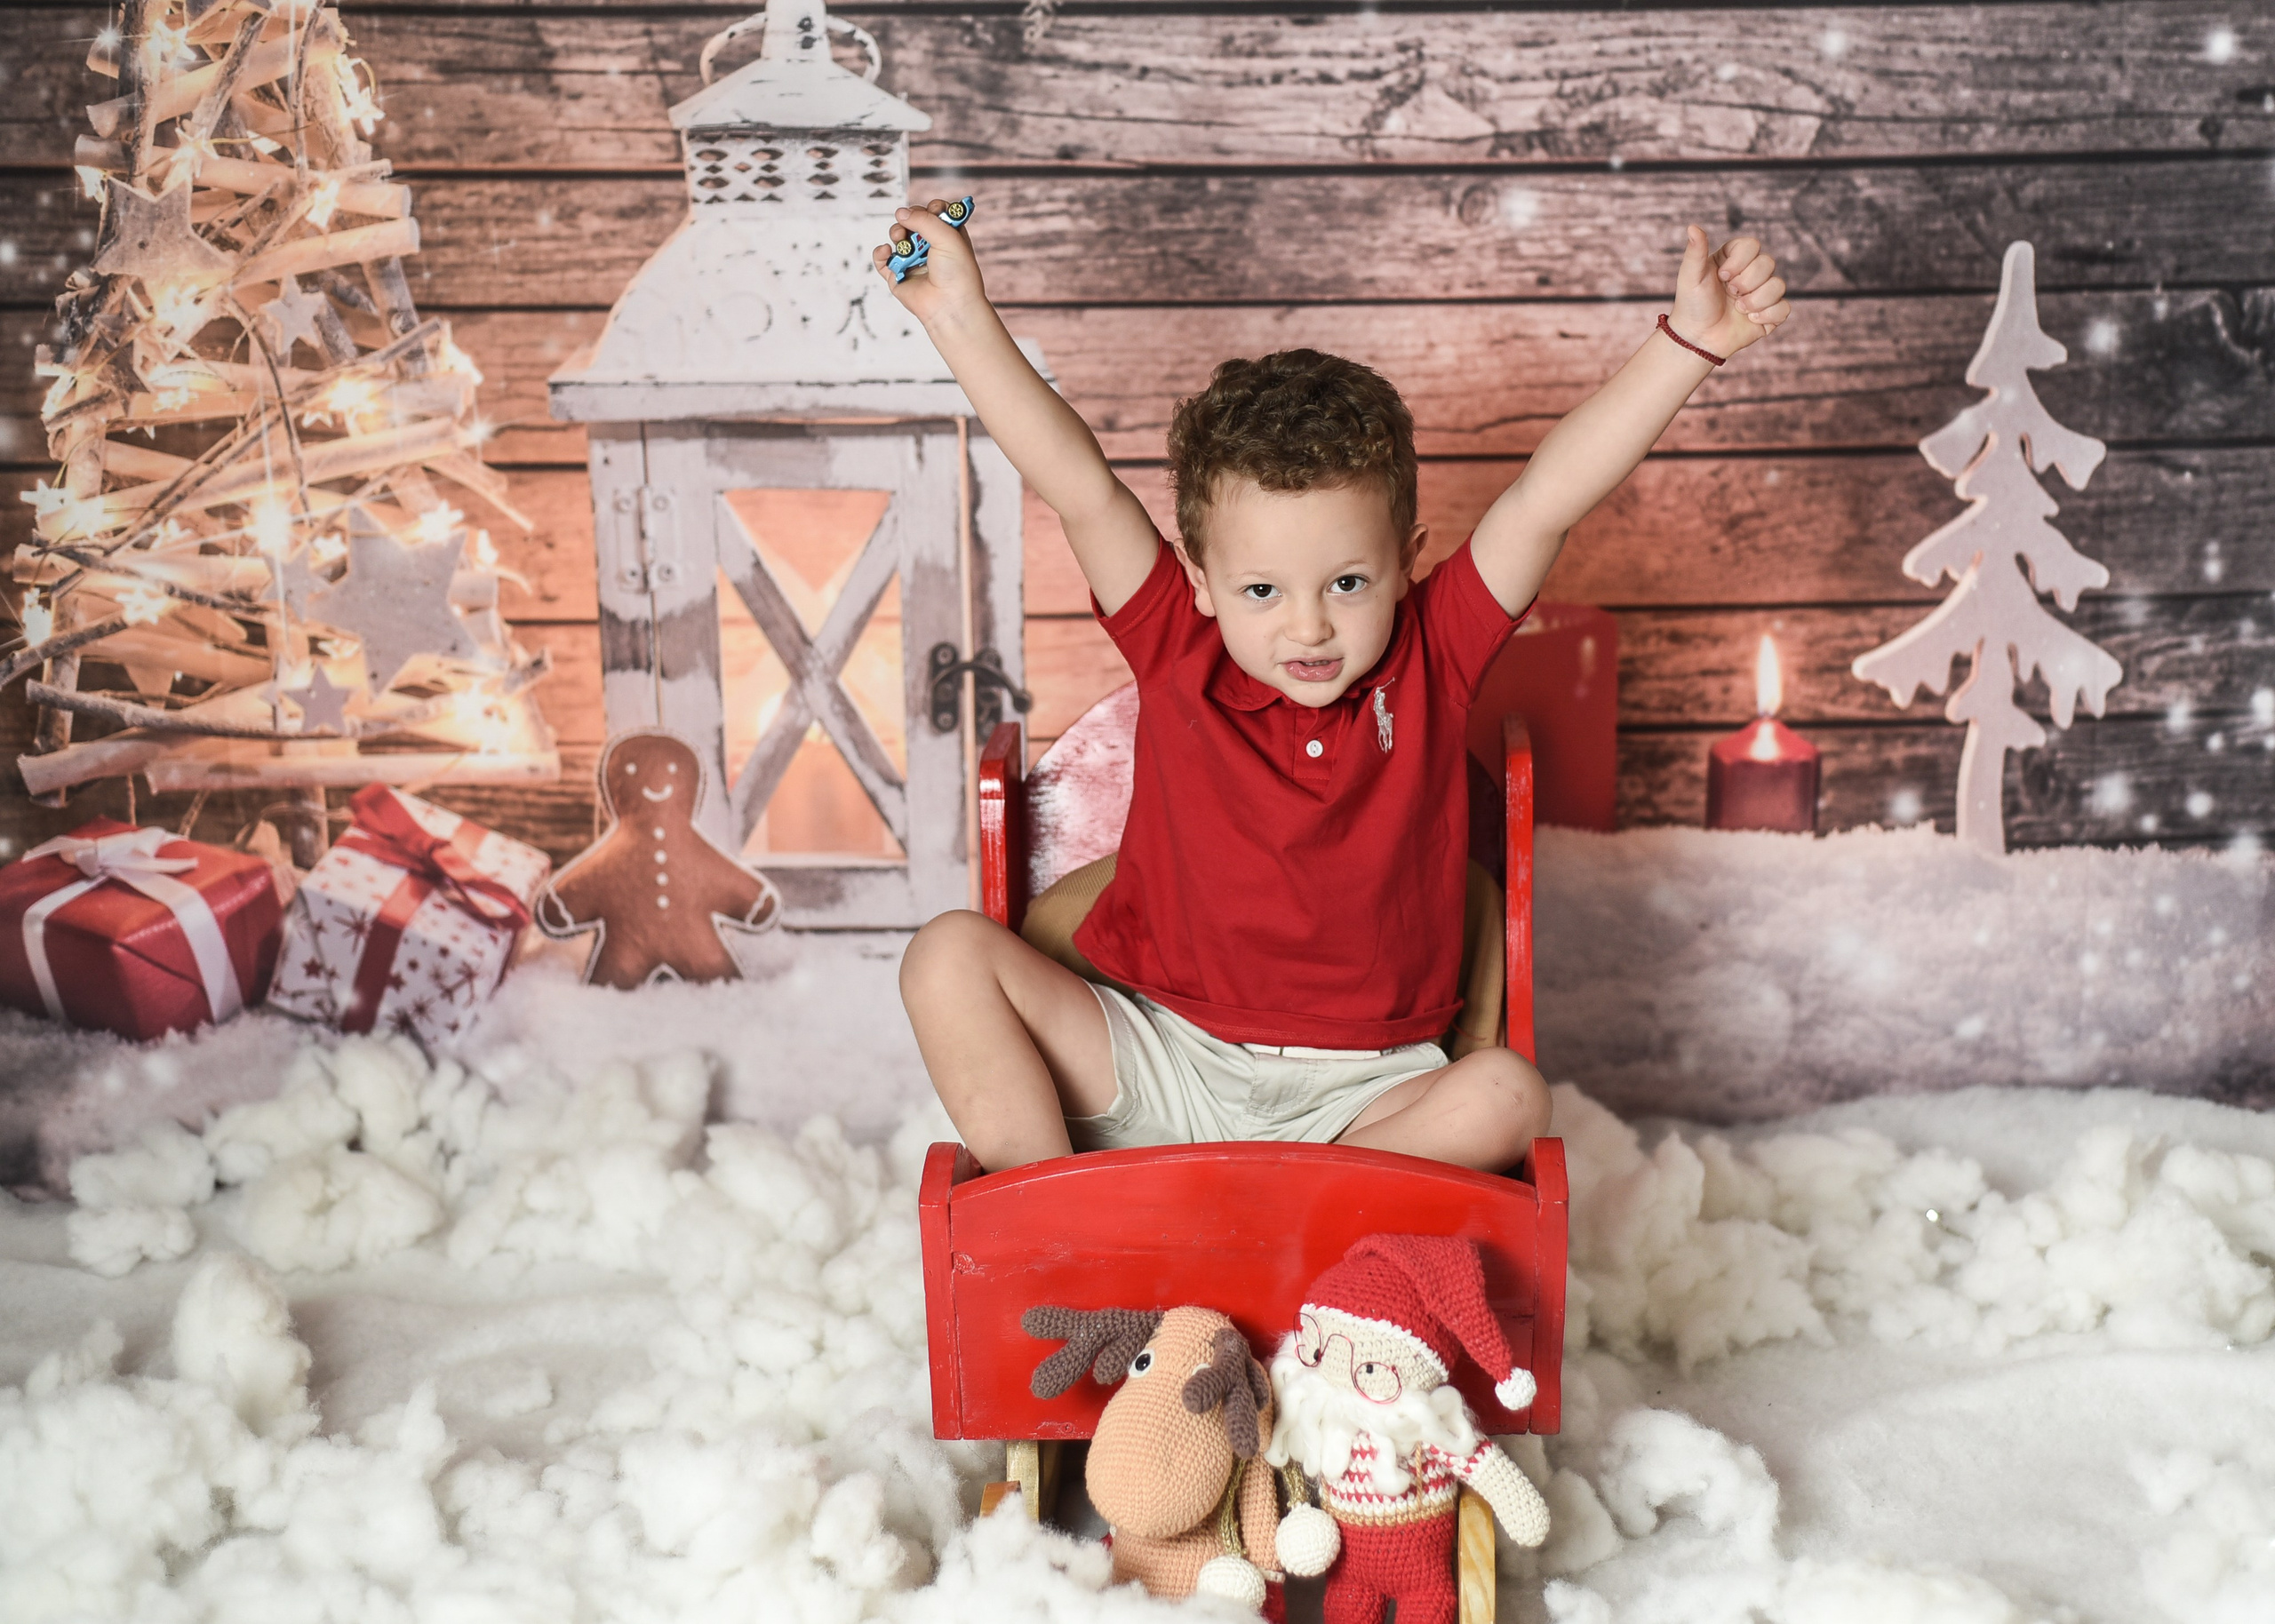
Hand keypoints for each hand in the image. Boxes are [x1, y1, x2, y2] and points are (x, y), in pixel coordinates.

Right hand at [872, 199, 987, 326]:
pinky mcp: (898, 276)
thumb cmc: (957, 273)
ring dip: (896, 233)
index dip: (932, 208)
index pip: (936, 212)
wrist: (950, 304)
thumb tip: (900, 212)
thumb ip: (924, 219)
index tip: (934, 211)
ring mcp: (913, 261)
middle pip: (913, 221)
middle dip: (910, 219)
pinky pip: (882, 260)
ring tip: (901, 240)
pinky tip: (887, 252)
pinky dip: (880, 253)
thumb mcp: (947, 236)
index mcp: (948, 237)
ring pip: (897, 237)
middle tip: (911, 225)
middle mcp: (931, 248)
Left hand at [1668, 225, 1789, 358]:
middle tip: (1730, 294)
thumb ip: (1695, 251)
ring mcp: (1763, 293)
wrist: (1697, 338)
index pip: (1753, 245)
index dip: (1740, 261)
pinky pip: (1784, 308)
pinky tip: (1750, 320)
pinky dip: (1766, 315)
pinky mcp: (1771, 314)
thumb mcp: (1690, 276)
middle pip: (1768, 263)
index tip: (1722, 276)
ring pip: (1778, 285)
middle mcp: (1751, 273)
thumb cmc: (1691, 305)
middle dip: (1747, 282)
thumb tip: (1692, 226)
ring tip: (1738, 309)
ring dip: (1755, 300)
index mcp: (1735, 259)